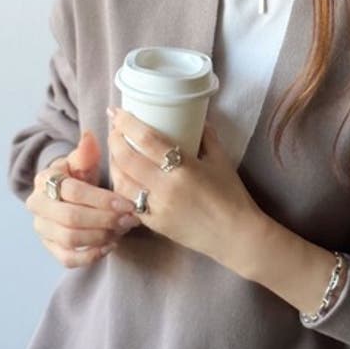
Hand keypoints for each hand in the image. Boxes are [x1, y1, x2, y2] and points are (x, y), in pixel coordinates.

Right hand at [25, 129, 139, 267]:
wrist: (67, 196)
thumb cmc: (80, 178)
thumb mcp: (84, 163)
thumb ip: (87, 153)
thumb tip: (90, 137)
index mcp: (45, 179)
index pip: (73, 192)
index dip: (101, 200)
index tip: (127, 204)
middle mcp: (37, 204)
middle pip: (70, 218)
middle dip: (104, 220)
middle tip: (129, 220)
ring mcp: (42, 228)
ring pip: (70, 239)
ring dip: (101, 237)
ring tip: (122, 230)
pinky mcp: (50, 248)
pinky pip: (68, 259)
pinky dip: (91, 256)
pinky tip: (110, 246)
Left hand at [106, 106, 264, 264]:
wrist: (236, 236)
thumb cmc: (232, 197)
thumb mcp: (222, 161)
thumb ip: (207, 137)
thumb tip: (198, 119)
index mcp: (184, 168)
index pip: (146, 139)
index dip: (126, 123)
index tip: (117, 112)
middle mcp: (165, 188)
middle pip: (126, 158)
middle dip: (114, 140)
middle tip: (115, 129)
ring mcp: (157, 208)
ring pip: (121, 182)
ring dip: (113, 164)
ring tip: (116, 153)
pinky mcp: (154, 224)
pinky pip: (129, 203)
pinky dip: (122, 188)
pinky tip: (123, 178)